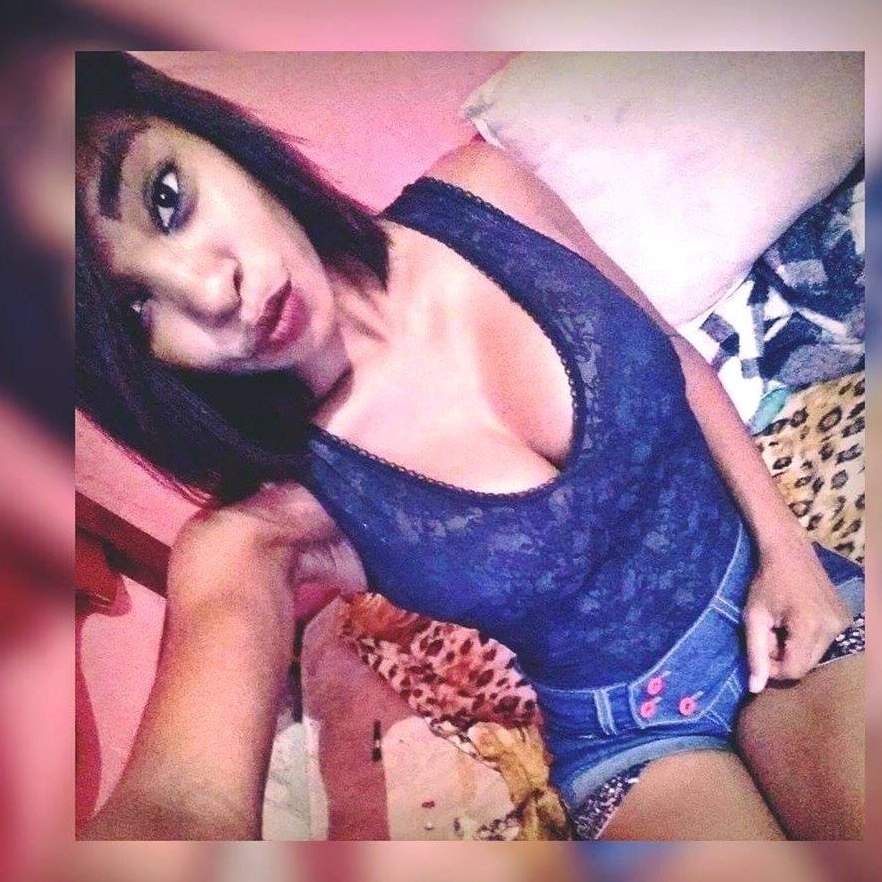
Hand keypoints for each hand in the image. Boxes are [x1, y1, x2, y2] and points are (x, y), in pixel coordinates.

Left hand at [742, 538, 851, 692]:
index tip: (760, 651)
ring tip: (781, 626)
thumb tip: (755, 688)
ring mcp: (842, 623)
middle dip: (784, 658)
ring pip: (815, 656)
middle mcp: (833, 628)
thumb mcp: (754, 616)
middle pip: (806, 665)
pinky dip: (807, 639)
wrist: (789, 552)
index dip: (773, 669)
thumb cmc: (766, 582)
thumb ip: (755, 654)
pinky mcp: (845, 619)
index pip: (794, 671)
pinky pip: (824, 642)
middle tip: (770, 635)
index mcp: (809, 627)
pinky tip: (794, 620)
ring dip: (795, 649)